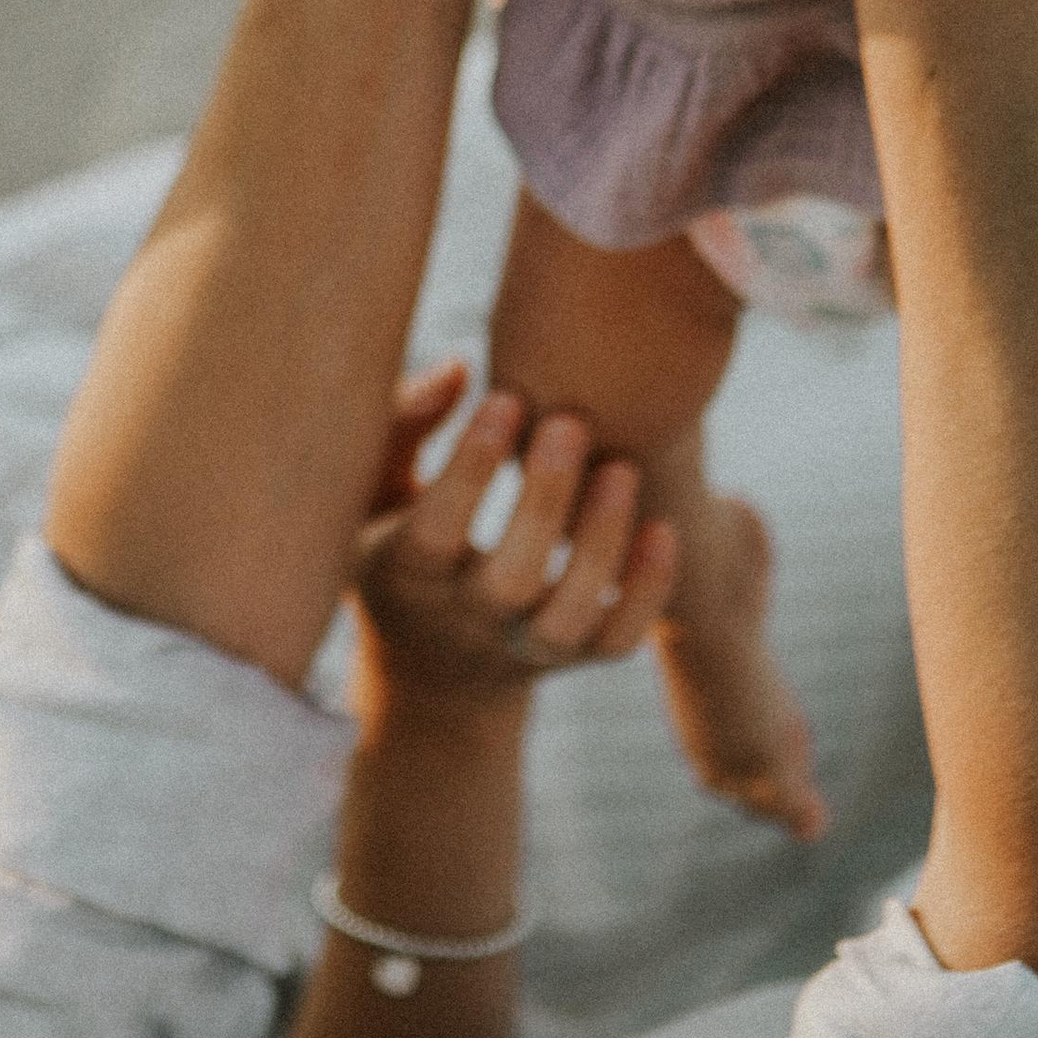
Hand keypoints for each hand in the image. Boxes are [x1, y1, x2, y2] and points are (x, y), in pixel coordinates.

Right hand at [348, 388, 677, 718]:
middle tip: (571, 422)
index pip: (434, 532)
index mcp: (405, 575)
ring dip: (600, 545)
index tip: (505, 398)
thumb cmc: (397, 541)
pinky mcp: (572, 659)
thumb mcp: (374, 489)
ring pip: (568, 620)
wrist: (436, 669)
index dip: (468, 470)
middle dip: (544, 503)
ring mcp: (521, 648)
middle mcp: (463, 621)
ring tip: (623, 468)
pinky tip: (663, 528)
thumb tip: (460, 368)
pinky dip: (646, 593)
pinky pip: (616, 641)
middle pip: (509, 582)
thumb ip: (404, 424)